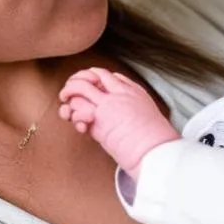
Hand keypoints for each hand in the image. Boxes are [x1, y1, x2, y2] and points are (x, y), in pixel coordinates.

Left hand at [58, 67, 179, 178]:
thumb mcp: (147, 115)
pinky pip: (78, 108)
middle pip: (92, 74)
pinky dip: (73, 114)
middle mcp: (119, 92)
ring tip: (67, 107)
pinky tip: (81, 126)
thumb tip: (122, 114)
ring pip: (80, 87)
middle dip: (77, 80)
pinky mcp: (98, 118)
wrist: (156, 149)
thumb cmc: (155, 140)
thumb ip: (133, 108)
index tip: (91, 91)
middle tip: (71, 92)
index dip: (94, 80)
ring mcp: (108, 103)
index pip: (107, 75)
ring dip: (69, 94)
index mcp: (132, 90)